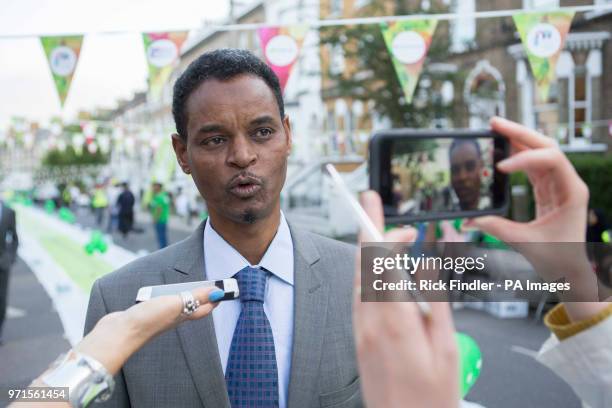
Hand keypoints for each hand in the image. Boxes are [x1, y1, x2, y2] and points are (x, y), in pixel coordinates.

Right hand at [75, 286, 221, 374]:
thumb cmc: (148, 320)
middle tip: (207, 287)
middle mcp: (173, 317)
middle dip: (200, 297)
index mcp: (183, 315)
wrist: (119, 334)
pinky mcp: (144, 315)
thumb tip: (219, 293)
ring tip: (186, 288)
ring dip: (181, 297)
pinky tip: (158, 294)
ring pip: (175, 306)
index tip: (222, 290)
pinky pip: (158, 305)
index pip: (204, 307)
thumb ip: (196, 297)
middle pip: (191, 306)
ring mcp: (158, 317)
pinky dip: (162, 298)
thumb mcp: (176, 304)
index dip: (214, 299)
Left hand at [354, 191, 458, 407]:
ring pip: (357, 277)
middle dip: (366, 228)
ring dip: (366, 249)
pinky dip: (366, 272)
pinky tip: (378, 268)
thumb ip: (436, 300)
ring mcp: (361, 331)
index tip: (397, 222)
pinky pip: (357, 295)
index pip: (382, 262)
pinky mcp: (359, 338)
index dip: (386, 234)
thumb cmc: (430, 396)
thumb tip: (431, 262)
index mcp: (395, 320)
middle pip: (363, 262)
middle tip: (370, 202)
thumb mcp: (446, 346)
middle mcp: (370, 321)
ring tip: (377, 229)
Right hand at [466, 117, 603, 318]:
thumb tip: (468, 221)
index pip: (552, 160)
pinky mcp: (547, 189)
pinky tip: (502, 146)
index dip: (525, 159)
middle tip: (494, 123)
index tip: (500, 168)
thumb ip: (497, 229)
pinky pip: (532, 164)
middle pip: (546, 146)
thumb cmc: (557, 258)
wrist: (570, 270)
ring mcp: (558, 184)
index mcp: (571, 192)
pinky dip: (517, 153)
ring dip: (517, 138)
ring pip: (539, 151)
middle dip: (520, 133)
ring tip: (494, 128)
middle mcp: (567, 182)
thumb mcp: (526, 243)